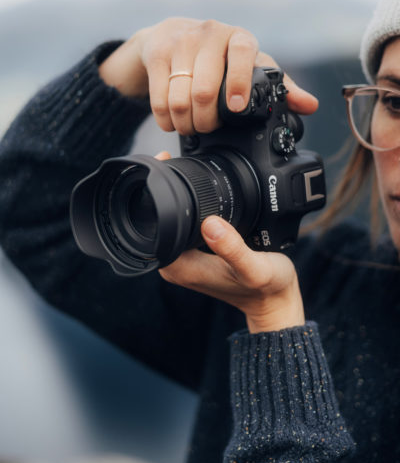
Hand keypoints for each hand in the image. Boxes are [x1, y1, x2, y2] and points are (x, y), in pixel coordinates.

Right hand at [99, 17, 317, 134]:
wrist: (173, 34)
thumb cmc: (220, 56)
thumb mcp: (251, 67)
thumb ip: (280, 86)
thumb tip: (310, 106)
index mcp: (239, 38)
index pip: (242, 53)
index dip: (238, 82)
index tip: (236, 108)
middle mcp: (210, 34)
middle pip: (204, 90)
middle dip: (206, 121)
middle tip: (207, 128)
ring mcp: (180, 42)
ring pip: (180, 98)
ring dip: (185, 124)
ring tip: (190, 128)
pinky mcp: (156, 52)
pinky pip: (159, 98)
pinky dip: (165, 119)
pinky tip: (171, 122)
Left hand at [155, 150, 303, 333]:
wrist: (274, 302)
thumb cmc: (266, 288)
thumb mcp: (255, 268)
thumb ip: (233, 249)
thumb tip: (210, 224)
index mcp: (181, 267)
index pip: (154, 225)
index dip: (157, 193)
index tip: (166, 164)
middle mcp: (177, 264)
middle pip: (157, 221)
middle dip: (163, 191)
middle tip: (174, 161)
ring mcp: (184, 260)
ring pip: (169, 222)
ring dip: (175, 198)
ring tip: (183, 171)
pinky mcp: (194, 255)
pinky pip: (182, 227)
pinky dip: (188, 209)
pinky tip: (199, 194)